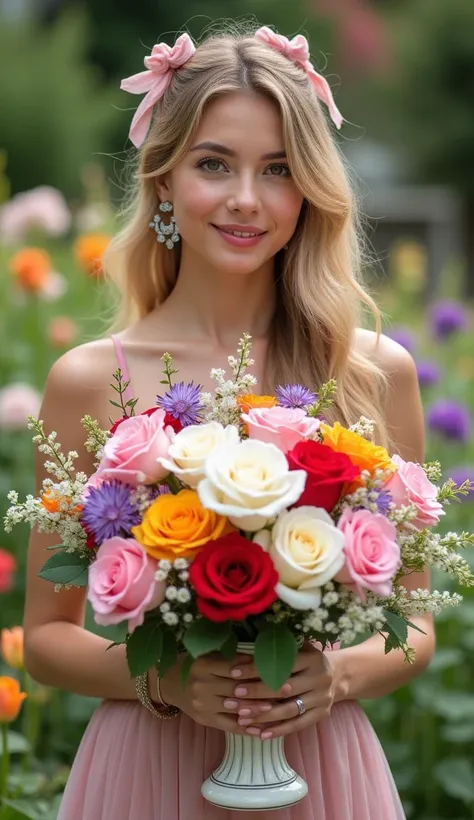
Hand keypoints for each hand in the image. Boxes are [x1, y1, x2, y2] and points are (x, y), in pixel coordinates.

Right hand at [159, 653, 275, 732]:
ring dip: (259, 710)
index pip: (236, 668)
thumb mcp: (209, 654)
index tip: (279, 668)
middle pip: (238, 689)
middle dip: (265, 689)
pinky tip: (264, 730)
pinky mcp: (204, 720)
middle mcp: (201, 685)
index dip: (258, 669)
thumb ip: (233, 656)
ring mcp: (202, 704)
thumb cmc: (194, 663)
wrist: (168, 682)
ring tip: (280, 708)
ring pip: (236, 709)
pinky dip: (247, 729)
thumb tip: (263, 656)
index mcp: (204, 664)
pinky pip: (229, 726)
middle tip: (287, 688)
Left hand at [230, 644, 336, 739]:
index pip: (280, 664)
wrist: (339, 674)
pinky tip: (261, 734)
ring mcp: (322, 698)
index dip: (256, 669)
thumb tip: (242, 653)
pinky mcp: (322, 714)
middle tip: (232, 699)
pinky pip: (298, 725)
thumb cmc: (309, 659)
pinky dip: (279, 731)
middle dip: (255, 694)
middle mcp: (319, 678)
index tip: (234, 673)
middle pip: (283, 689)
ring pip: (289, 710)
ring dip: (263, 716)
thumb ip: (278, 651)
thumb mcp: (299, 648)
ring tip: (242, 719)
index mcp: (311, 658)